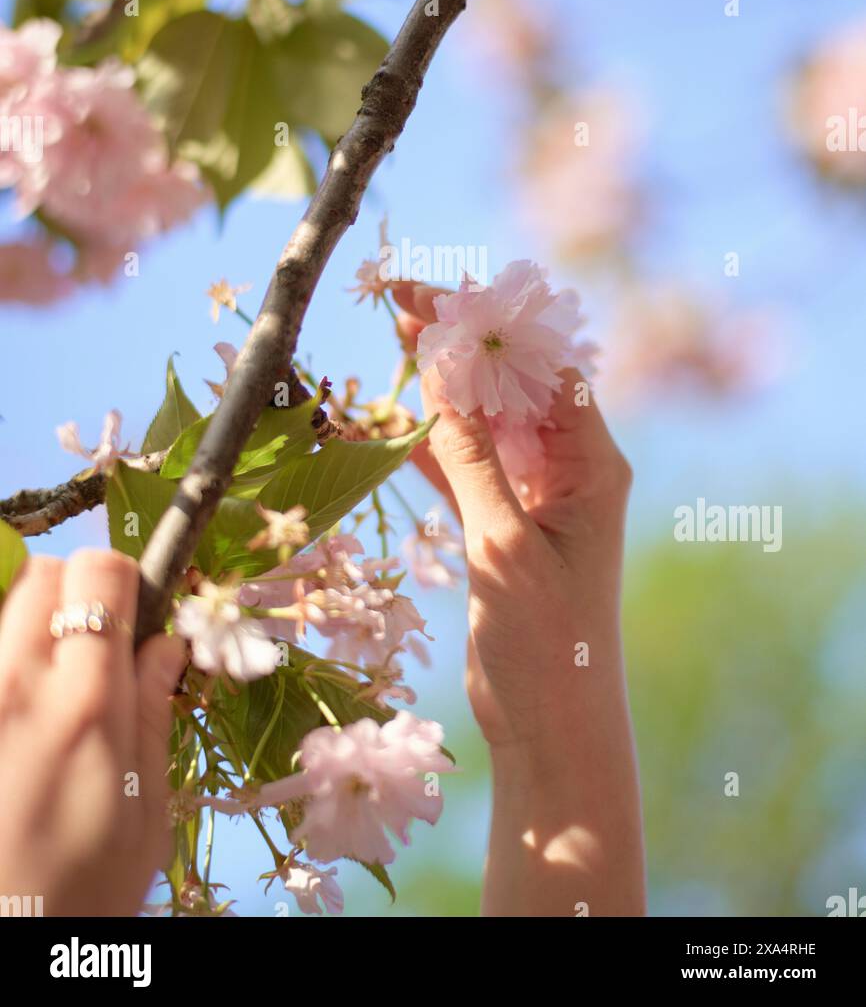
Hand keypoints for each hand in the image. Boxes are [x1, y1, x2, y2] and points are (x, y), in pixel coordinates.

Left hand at [0, 548, 185, 915]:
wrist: (8, 947)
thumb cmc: (84, 892)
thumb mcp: (146, 812)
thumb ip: (154, 714)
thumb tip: (166, 642)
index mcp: (88, 706)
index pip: (100, 574)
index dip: (123, 582)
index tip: (132, 615)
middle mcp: (18, 687)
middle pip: (41, 573)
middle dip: (71, 594)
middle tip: (87, 645)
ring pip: (3, 605)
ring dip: (27, 624)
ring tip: (45, 681)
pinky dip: (3, 658)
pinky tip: (17, 707)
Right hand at [393, 280, 644, 915]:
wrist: (552, 731)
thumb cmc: (549, 643)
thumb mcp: (504, 545)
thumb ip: (472, 460)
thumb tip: (441, 375)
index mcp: (593, 463)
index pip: (544, 367)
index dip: (493, 325)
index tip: (434, 296)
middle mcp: (568, 469)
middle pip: (511, 384)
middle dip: (460, 345)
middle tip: (398, 304)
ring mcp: (534, 496)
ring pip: (482, 422)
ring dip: (439, 388)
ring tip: (390, 341)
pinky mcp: (500, 525)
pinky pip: (462, 468)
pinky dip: (425, 445)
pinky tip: (385, 419)